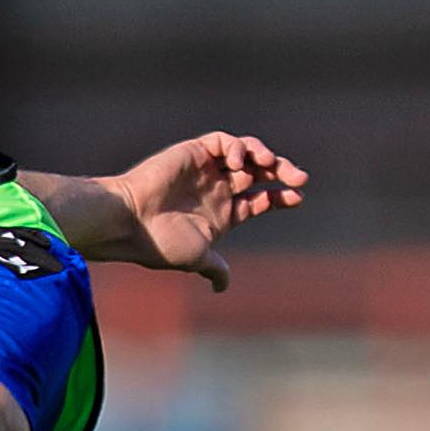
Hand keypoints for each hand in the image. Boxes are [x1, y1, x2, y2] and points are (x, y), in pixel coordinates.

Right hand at [96, 134, 307, 291]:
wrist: (131, 221)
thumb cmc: (160, 242)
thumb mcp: (197, 258)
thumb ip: (215, 268)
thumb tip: (222, 287)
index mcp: (222, 214)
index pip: (261, 199)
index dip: (281, 196)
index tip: (297, 197)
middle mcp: (216, 190)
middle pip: (260, 174)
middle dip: (282, 172)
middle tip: (299, 178)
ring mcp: (205, 170)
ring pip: (246, 154)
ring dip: (264, 156)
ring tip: (270, 164)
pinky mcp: (193, 152)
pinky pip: (223, 142)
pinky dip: (237, 147)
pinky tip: (237, 162)